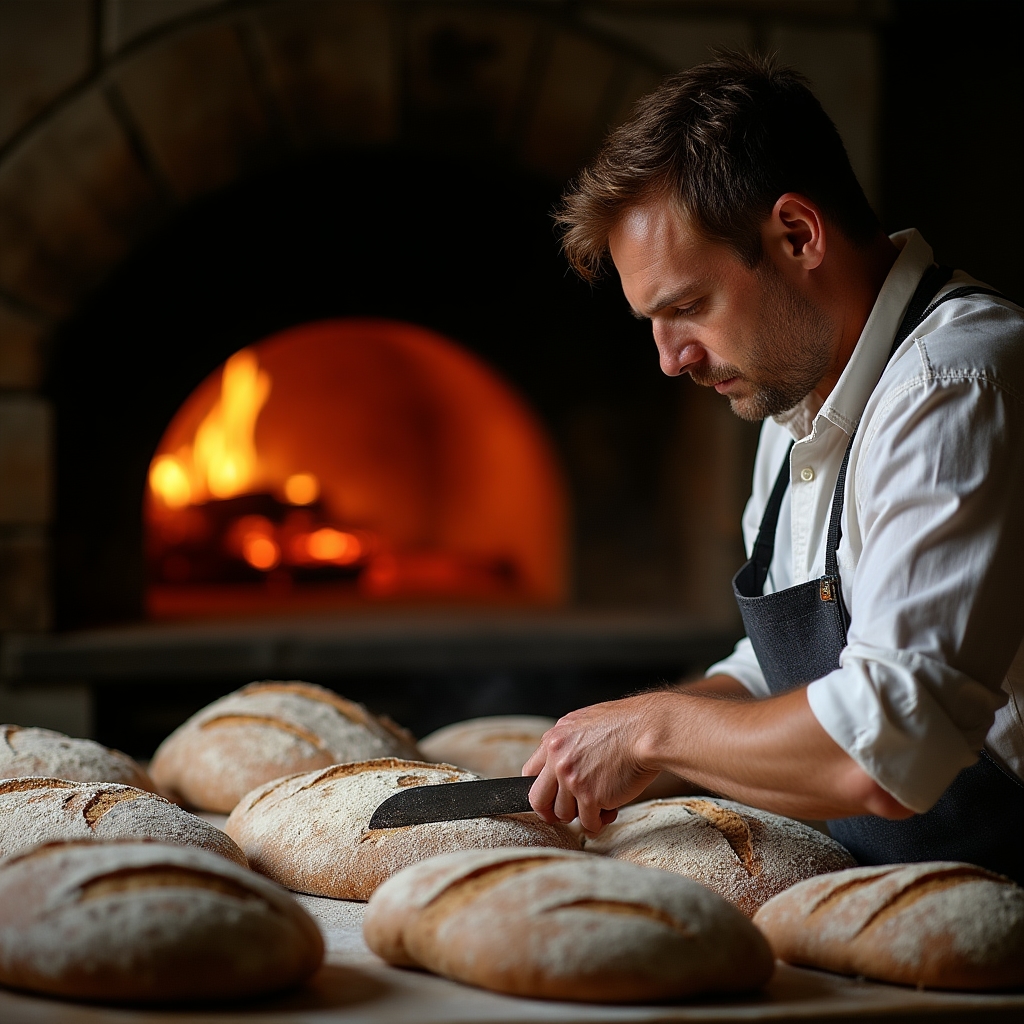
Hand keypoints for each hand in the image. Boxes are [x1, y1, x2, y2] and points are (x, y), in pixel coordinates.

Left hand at [522, 694, 667, 834]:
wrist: (647, 730)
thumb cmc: (625, 724)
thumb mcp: (585, 723)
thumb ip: (569, 743)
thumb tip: (563, 764)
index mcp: (554, 739)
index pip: (528, 772)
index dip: (539, 788)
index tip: (549, 797)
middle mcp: (558, 760)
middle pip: (537, 799)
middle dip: (549, 812)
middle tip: (564, 815)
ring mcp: (572, 779)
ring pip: (564, 814)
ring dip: (580, 815)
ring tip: (598, 806)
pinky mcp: (590, 797)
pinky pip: (587, 822)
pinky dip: (598, 822)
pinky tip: (609, 811)